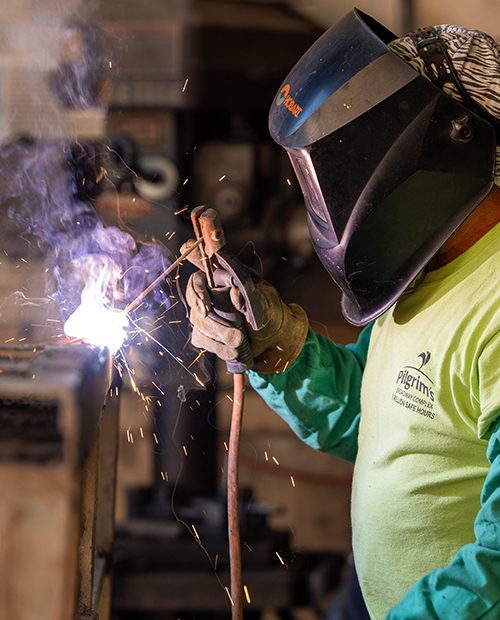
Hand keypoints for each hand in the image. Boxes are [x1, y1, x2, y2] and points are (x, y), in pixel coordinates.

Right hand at [183, 241, 308, 373]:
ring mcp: (206, 314)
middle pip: (196, 306)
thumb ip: (249, 297)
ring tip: (239, 344)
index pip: (198, 279)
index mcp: (223, 278)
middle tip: (236, 336)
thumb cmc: (270, 312)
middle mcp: (210, 294)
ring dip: (219, 337)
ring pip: (199, 325)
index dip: (197, 292)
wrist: (274, 338)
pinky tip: (233, 353)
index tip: (205, 310)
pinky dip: (218, 348)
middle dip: (215, 324)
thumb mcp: (265, 302)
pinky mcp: (206, 333)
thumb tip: (234, 291)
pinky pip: (202, 340)